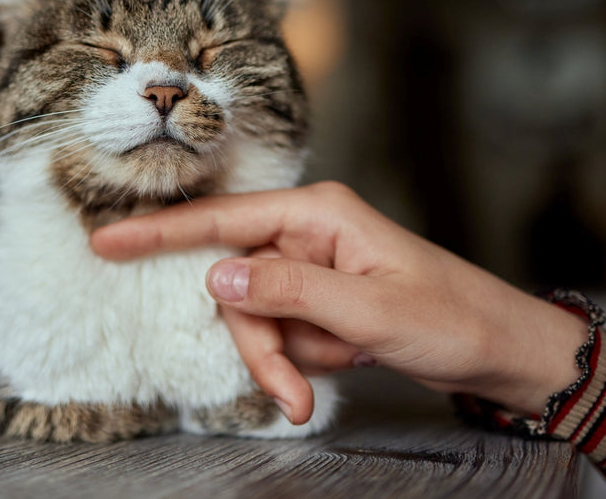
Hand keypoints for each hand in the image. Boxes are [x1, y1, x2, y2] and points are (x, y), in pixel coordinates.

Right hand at [91, 182, 587, 424]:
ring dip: (281, 360)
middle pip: (238, 285)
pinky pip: (282, 331)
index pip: (222, 220)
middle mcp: (307, 233)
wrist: (499, 349)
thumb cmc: (449, 317)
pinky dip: (301, 359)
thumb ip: (287, 291)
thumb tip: (215, 276)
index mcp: (317, 214)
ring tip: (316, 388)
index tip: (105, 242)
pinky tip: (344, 361)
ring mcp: (312, 267)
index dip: (160, 233)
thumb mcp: (367, 310)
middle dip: (259, 343)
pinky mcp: (320, 298)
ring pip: (256, 316)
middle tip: (287, 391)